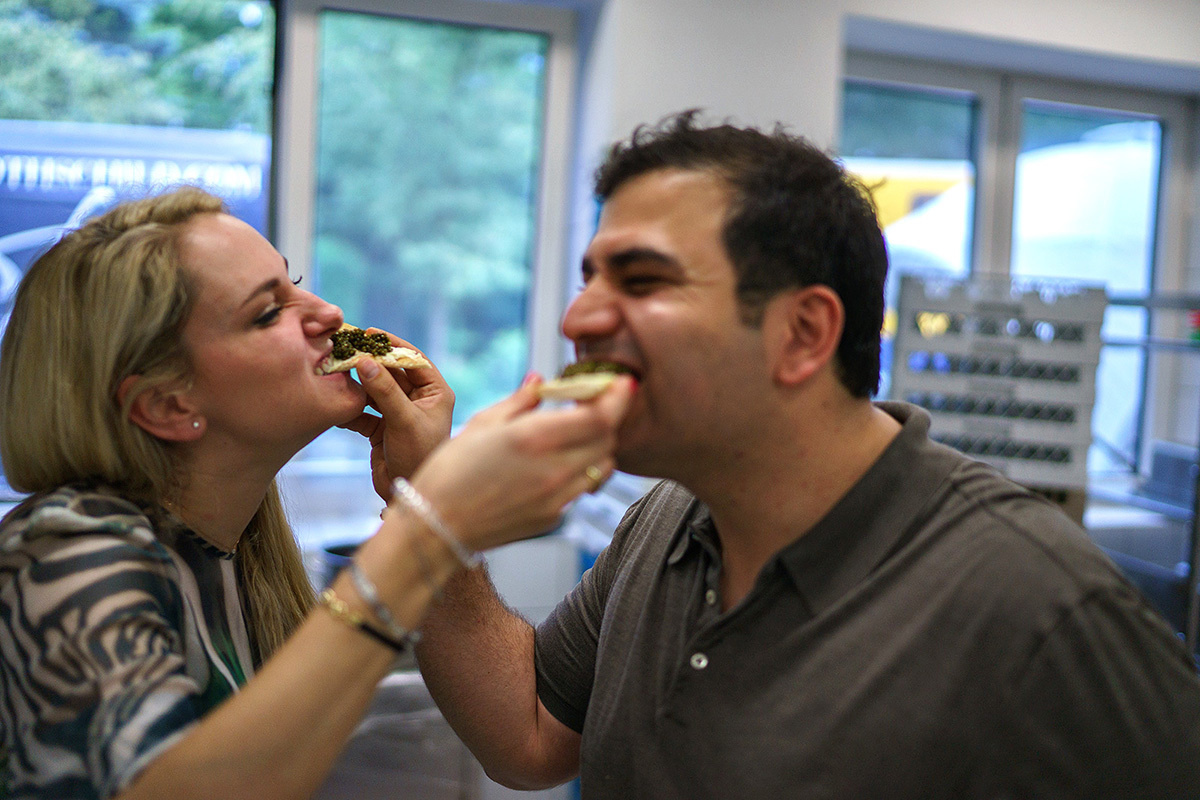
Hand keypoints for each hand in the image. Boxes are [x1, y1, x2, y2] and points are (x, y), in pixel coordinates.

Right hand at [338, 331, 454, 499]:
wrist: (407, 496)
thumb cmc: (419, 457)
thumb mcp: (404, 420)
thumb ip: (384, 390)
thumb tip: (364, 360)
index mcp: (436, 393)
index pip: (414, 359)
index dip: (392, 345)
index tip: (369, 334)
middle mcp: (420, 401)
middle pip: (392, 372)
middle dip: (369, 363)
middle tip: (345, 349)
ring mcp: (400, 414)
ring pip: (375, 390)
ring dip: (357, 384)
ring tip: (335, 372)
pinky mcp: (382, 429)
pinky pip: (363, 411)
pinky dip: (350, 408)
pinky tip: (335, 403)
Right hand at [408, 375, 634, 552]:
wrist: (437, 526)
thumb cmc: (451, 470)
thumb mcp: (482, 424)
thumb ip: (521, 400)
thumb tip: (541, 380)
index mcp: (534, 438)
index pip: (601, 416)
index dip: (619, 397)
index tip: (623, 383)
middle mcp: (553, 469)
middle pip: (608, 439)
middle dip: (608, 418)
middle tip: (596, 405)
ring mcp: (557, 497)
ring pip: (601, 466)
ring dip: (599, 446)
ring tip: (578, 434)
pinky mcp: (554, 517)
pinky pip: (582, 488)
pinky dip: (581, 471)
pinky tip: (557, 463)